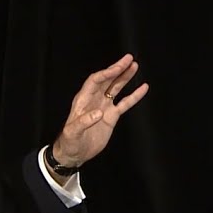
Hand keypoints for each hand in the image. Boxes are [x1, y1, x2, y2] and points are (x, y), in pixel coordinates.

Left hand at [50, 53, 148, 167]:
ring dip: (125, 77)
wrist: (75, 153)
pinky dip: (134, 96)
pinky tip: (143, 88)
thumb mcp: (72, 133)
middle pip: (107, 80)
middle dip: (117, 69)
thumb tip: (98, 113)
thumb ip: (83, 122)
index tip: (117, 68)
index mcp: (83, 100)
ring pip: (116, 88)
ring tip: (134, 66)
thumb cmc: (69, 142)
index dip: (106, 74)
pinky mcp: (112, 116)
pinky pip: (125, 103)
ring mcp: (104, 107)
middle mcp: (94, 99)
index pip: (95, 81)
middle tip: (128, 59)